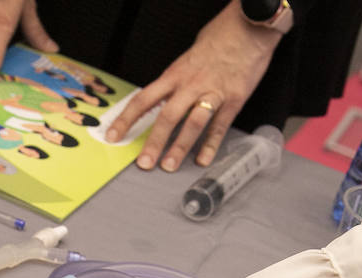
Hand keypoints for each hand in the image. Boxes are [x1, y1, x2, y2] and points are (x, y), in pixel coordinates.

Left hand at [105, 1, 281, 168]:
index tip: (113, 136)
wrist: (248, 27)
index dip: (126, 119)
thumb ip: (176, 80)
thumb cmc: (219, 39)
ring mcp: (213, 93)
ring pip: (192, 123)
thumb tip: (162, 97)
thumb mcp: (188, 58)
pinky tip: (203, 160)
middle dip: (153, 142)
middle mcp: (191, 85)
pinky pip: (219, 126)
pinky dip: (211, 145)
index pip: (143, 99)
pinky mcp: (234, 99)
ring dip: (179, 147)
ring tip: (169, 166)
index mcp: (175, 74)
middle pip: (167, 116)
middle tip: (144, 163)